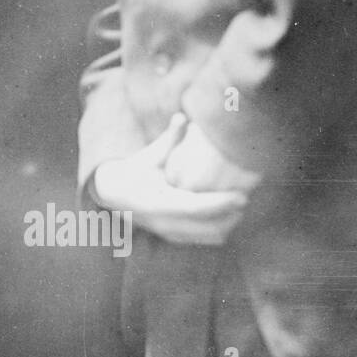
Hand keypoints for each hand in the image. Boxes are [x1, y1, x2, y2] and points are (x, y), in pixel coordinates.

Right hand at [91, 113, 249, 245]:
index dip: (221, 203)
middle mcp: (165, 222)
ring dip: (228, 223)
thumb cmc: (134, 171)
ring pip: (211, 236)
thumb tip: (182, 116)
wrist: (113, 195)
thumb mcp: (150, 155)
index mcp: (158, 201)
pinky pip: (205, 240)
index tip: (242, 196)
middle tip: (243, 197)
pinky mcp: (174, 238)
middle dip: (231, 214)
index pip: (195, 207)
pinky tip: (225, 214)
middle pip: (209, 227)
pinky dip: (219, 229)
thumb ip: (169, 139)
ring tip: (237, 206)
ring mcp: (170, 233)